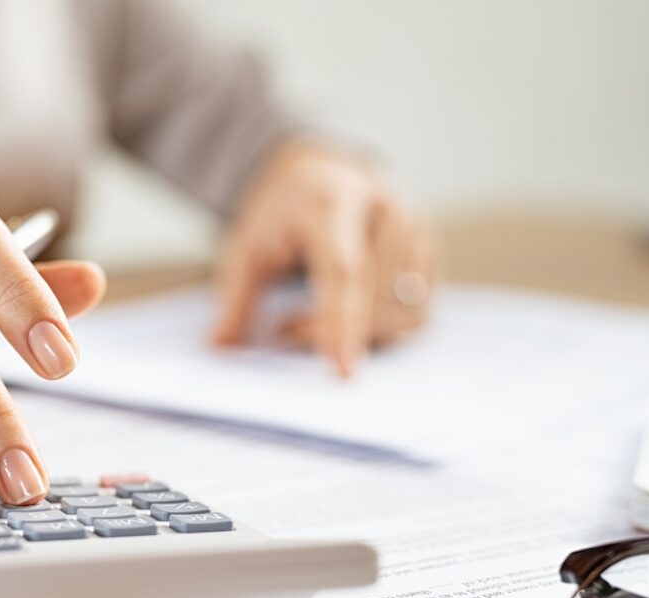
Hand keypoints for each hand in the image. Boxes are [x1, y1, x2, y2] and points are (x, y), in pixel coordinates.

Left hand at [211, 141, 433, 375]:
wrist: (321, 177)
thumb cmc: (282, 216)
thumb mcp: (245, 247)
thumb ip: (233, 297)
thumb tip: (218, 346)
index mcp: (335, 200)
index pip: (346, 270)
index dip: (343, 322)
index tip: (342, 370)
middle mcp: (387, 209)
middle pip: (377, 296)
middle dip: (333, 330)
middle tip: (282, 330)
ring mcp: (417, 229)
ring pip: (404, 312)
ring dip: (359, 334)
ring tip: (307, 320)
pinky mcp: (431, 254)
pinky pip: (417, 313)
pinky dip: (381, 330)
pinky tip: (346, 316)